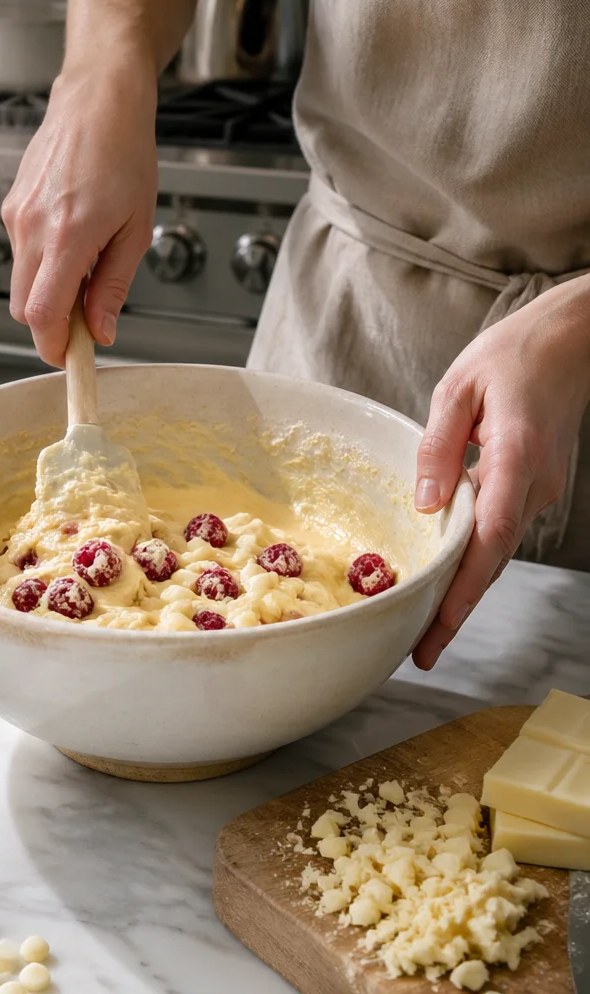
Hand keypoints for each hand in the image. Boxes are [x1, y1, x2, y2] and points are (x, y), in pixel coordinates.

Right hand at [2, 65, 157, 365]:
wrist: (98, 100)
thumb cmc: (125, 154)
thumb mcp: (135, 230)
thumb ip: (113, 287)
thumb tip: (101, 332)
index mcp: (68, 237)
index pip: (42, 316)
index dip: (54, 347)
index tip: (71, 358)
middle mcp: (32, 228)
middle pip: (22, 309)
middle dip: (50, 326)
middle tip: (85, 322)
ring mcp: (15, 217)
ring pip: (20, 284)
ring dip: (48, 294)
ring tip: (87, 268)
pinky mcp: (11, 207)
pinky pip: (21, 257)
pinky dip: (42, 267)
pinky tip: (72, 243)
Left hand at [412, 278, 589, 669]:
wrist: (575, 339)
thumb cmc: (515, 354)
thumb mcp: (459, 387)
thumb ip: (438, 448)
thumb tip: (424, 505)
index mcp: (515, 457)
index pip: (489, 537)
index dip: (463, 590)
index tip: (437, 629)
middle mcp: (533, 484)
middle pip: (492, 561)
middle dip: (456, 611)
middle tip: (419, 654)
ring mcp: (538, 490)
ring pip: (496, 552)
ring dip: (463, 592)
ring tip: (424, 630)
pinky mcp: (532, 488)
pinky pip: (499, 532)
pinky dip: (473, 562)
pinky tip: (444, 580)